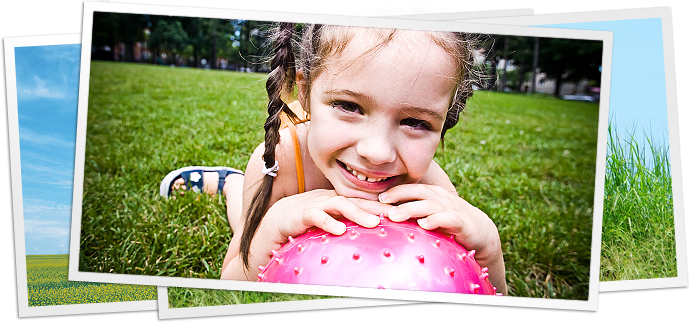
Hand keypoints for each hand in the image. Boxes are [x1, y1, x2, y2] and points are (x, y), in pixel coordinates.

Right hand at [244, 189, 392, 279]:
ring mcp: (309, 205)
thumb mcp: (324, 231)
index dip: (380, 206)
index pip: (360, 201)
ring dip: (358, 213)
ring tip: (375, 223)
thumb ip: (342, 230)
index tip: (400, 215)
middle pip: (354, 199)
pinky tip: (340, 230)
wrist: (263, 237)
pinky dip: (328, 222)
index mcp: (331, 201)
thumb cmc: (296, 235)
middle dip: (376, 207)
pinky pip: (314, 215)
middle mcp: (322, 199)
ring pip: (338, 204)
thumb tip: (366, 238)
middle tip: (397, 216)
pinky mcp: (294, 215)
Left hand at [378, 184, 506, 293]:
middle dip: (399, 196)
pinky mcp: (461, 222)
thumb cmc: (451, 223)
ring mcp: (452, 209)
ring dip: (411, 209)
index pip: (413, 188)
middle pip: (419, 192)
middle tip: (382, 203)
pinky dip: (435, 220)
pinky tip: (423, 224)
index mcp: (434, 195)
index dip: (396, 191)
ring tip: (395, 216)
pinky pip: (447, 218)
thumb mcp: (433, 214)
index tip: (379, 197)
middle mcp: (442, 198)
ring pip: (429, 204)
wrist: (482, 233)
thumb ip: (415, 213)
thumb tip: (389, 216)